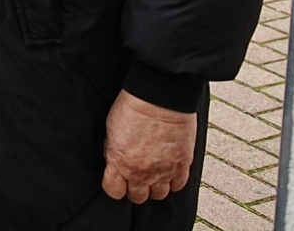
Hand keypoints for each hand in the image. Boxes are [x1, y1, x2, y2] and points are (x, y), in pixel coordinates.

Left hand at [101, 89, 197, 203]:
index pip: (114, 191)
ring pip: (159, 195)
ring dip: (154, 186)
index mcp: (120, 164)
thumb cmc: (133, 107)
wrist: (160, 97)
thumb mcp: (110, 130)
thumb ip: (112, 151)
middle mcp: (142, 172)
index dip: (114, 187)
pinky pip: (178, 185)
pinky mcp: (182, 164)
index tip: (116, 180)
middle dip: (134, 188)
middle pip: (138, 197)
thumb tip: (113, 162)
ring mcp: (164, 171)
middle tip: (135, 176)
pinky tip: (168, 170)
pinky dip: (173, 181)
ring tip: (152, 174)